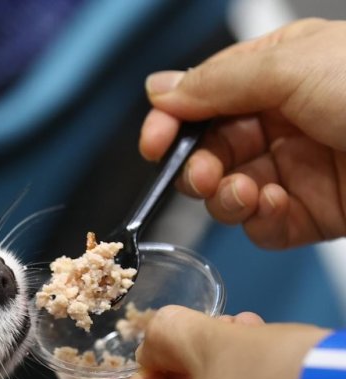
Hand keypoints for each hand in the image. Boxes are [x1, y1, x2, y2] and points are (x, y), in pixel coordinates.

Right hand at [139, 18, 345, 248]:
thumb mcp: (292, 66)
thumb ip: (218, 81)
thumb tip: (160, 89)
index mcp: (278, 75)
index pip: (205, 99)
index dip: (173, 121)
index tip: (154, 143)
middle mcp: (284, 122)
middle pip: (210, 149)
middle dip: (197, 165)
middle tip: (202, 174)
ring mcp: (297, 170)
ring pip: (228, 190)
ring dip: (223, 195)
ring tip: (240, 192)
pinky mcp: (312, 213)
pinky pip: (261, 223)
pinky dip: (255, 219)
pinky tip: (270, 206)